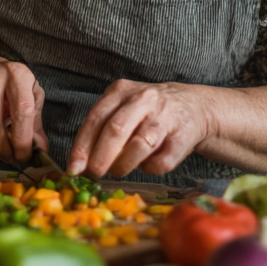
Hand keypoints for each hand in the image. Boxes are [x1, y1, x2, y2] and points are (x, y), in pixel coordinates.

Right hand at [0, 56, 47, 162]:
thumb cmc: (10, 82)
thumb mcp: (30, 93)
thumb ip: (36, 121)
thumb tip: (40, 148)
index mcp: (17, 73)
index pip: (22, 110)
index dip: (23, 138)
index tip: (26, 154)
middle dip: (6, 148)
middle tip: (16, 158)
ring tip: (7, 154)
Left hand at [66, 79, 211, 178]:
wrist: (193, 106)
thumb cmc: (147, 113)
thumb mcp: (122, 109)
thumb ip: (100, 132)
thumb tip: (79, 166)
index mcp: (121, 91)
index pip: (96, 119)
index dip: (82, 146)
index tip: (73, 169)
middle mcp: (143, 99)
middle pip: (116, 130)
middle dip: (100, 158)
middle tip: (94, 175)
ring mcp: (165, 116)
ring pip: (139, 145)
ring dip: (123, 165)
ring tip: (118, 171)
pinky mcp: (183, 136)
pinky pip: (161, 161)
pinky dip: (149, 169)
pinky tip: (147, 164)